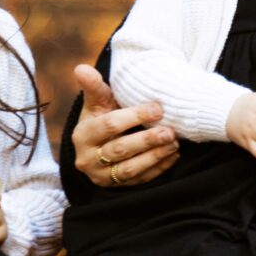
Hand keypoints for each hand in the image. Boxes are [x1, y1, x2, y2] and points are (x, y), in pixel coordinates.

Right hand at [72, 62, 178, 188]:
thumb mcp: (96, 103)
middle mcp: (87, 159)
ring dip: (155, 156)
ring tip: (174, 144)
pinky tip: (172, 156)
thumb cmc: (100, 118)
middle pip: (121, 149)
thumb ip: (94, 86)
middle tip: (170, 132)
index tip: (158, 109)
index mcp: (82, 135)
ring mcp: (100, 177)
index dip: (135, 117)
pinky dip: (158, 169)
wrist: (95, 147)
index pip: (110, 125)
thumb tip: (81, 67)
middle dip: (147, 140)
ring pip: (130, 169)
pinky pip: (139, 181)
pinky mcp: (115, 187)